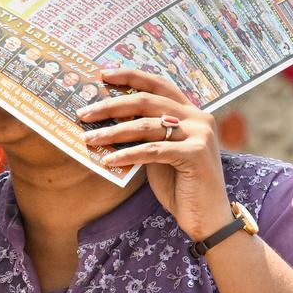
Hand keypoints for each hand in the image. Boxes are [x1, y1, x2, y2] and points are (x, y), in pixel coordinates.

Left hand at [76, 68, 232, 241]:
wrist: (208, 218)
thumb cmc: (179, 185)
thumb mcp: (158, 152)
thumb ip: (144, 134)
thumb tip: (106, 120)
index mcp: (191, 111)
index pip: (158, 84)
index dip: (131, 76)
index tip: (103, 74)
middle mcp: (198, 117)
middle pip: (146, 102)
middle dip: (111, 106)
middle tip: (84, 113)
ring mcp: (200, 134)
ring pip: (146, 126)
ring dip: (112, 132)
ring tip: (88, 138)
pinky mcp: (196, 154)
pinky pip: (152, 150)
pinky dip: (127, 154)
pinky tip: (108, 161)